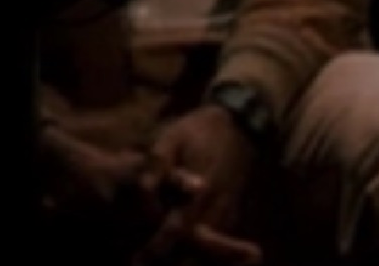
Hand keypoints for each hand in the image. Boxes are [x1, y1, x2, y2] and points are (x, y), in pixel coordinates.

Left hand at [38, 126, 253, 263]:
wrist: (237, 126)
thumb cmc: (198, 131)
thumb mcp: (172, 137)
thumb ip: (156, 164)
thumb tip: (143, 190)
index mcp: (201, 189)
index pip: (180, 227)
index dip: (160, 245)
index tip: (140, 258)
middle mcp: (217, 207)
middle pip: (196, 248)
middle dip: (172, 259)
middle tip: (141, 263)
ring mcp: (228, 212)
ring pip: (209, 249)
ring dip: (184, 258)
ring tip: (151, 261)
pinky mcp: (231, 214)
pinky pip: (217, 241)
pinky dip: (199, 253)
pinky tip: (178, 256)